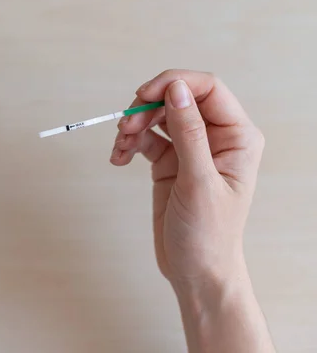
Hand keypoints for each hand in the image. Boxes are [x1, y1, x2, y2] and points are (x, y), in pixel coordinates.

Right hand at [110, 70, 273, 351]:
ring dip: (134, 126)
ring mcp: (190, 149)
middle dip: (147, 108)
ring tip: (120, 146)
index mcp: (236, 137)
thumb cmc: (209, 234)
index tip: (143, 95)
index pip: (207, 89)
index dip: (174, 84)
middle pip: (177, 99)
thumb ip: (188, 132)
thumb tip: (175, 89)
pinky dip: (129, 144)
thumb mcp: (198, 181)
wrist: (195, 270)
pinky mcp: (169, 162)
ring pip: (158, 117)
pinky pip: (146, 139)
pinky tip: (119, 158)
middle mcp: (215, 138)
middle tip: (125, 126)